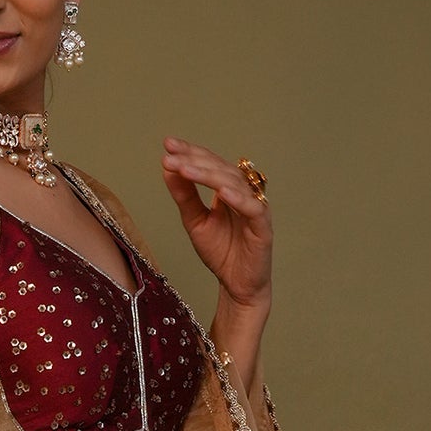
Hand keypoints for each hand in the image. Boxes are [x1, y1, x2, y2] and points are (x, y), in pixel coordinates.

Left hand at [161, 139, 272, 309]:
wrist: (237, 286)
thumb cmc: (221, 252)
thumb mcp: (195, 221)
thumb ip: (184, 196)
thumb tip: (167, 168)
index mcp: (228, 188)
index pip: (209, 163)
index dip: (190, 152)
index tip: (168, 144)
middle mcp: (244, 192)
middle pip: (221, 168)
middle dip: (195, 160)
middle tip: (171, 156)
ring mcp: (255, 208)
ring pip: (235, 184)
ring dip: (209, 175)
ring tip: (186, 169)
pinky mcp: (263, 227)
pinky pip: (253, 208)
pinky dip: (238, 199)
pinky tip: (222, 192)